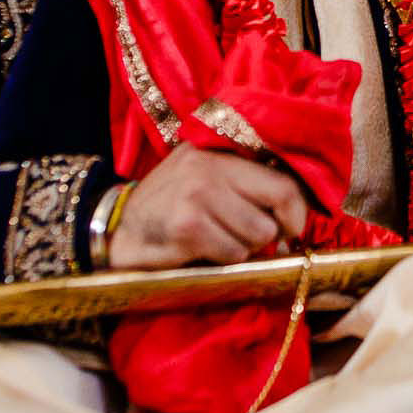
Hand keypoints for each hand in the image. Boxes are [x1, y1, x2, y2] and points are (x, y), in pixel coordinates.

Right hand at [110, 146, 308, 270]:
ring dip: (242, 249)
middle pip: (273, 213)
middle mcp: (209, 169)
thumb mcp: (203, 176)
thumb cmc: (168, 205)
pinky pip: (232, 254)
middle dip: (267, 236)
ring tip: (217, 240)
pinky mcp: (187, 227)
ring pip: (256, 237)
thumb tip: (295, 217)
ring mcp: (197, 196)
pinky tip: (200, 250)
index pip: (283, 184)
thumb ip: (244, 184)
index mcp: (218, 152)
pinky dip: (223, 260)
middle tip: (248, 239)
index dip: (296, 213)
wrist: (116, 228)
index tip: (289, 229)